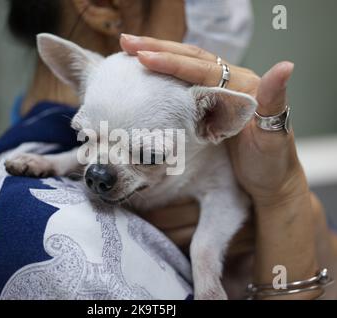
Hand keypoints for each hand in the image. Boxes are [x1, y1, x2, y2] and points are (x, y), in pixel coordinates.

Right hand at [120, 34, 304, 206]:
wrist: (269, 180)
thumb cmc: (271, 163)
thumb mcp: (273, 137)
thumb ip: (274, 101)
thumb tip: (284, 66)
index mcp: (245, 86)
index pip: (203, 70)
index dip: (173, 63)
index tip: (144, 58)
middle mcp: (232, 82)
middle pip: (192, 59)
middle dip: (158, 48)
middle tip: (127, 42)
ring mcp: (219, 92)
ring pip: (186, 65)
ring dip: (159, 54)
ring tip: (130, 49)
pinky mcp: (210, 103)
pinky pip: (184, 81)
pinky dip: (164, 72)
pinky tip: (147, 70)